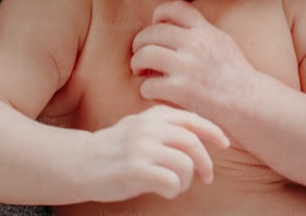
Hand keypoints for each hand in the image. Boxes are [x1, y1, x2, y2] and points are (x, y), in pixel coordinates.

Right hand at [84, 104, 229, 200]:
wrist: (81, 163)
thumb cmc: (115, 148)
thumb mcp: (140, 126)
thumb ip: (165, 125)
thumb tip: (200, 134)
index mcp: (153, 116)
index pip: (192, 119)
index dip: (213, 131)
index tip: (224, 143)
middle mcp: (149, 128)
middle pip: (193, 143)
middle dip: (205, 163)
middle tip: (207, 176)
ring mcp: (142, 148)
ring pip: (186, 164)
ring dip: (186, 180)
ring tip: (175, 184)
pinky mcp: (136, 170)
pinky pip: (172, 181)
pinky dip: (174, 189)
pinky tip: (164, 190)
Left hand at [131, 0, 256, 115]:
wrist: (249, 103)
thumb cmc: (235, 75)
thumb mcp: (223, 42)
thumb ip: (201, 31)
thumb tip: (174, 23)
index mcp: (204, 30)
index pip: (173, 8)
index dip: (158, 15)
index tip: (156, 28)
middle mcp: (194, 44)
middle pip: (151, 33)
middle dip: (140, 44)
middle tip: (141, 56)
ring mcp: (187, 67)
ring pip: (144, 55)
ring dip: (137, 64)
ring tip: (141, 72)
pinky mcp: (181, 90)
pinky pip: (148, 85)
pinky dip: (146, 90)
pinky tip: (154, 92)